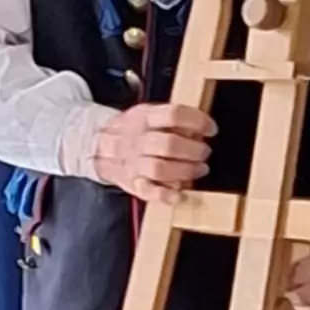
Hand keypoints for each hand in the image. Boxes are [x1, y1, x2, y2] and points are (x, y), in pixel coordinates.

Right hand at [91, 101, 215, 203]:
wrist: (98, 147)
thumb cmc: (133, 131)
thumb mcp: (149, 114)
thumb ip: (173, 120)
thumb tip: (199, 128)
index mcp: (144, 117)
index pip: (173, 115)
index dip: (197, 121)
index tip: (211, 129)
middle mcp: (137, 140)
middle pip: (169, 144)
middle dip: (194, 150)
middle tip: (205, 153)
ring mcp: (133, 163)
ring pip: (160, 168)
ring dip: (185, 171)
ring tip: (199, 169)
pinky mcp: (132, 183)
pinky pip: (149, 191)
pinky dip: (166, 195)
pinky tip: (180, 194)